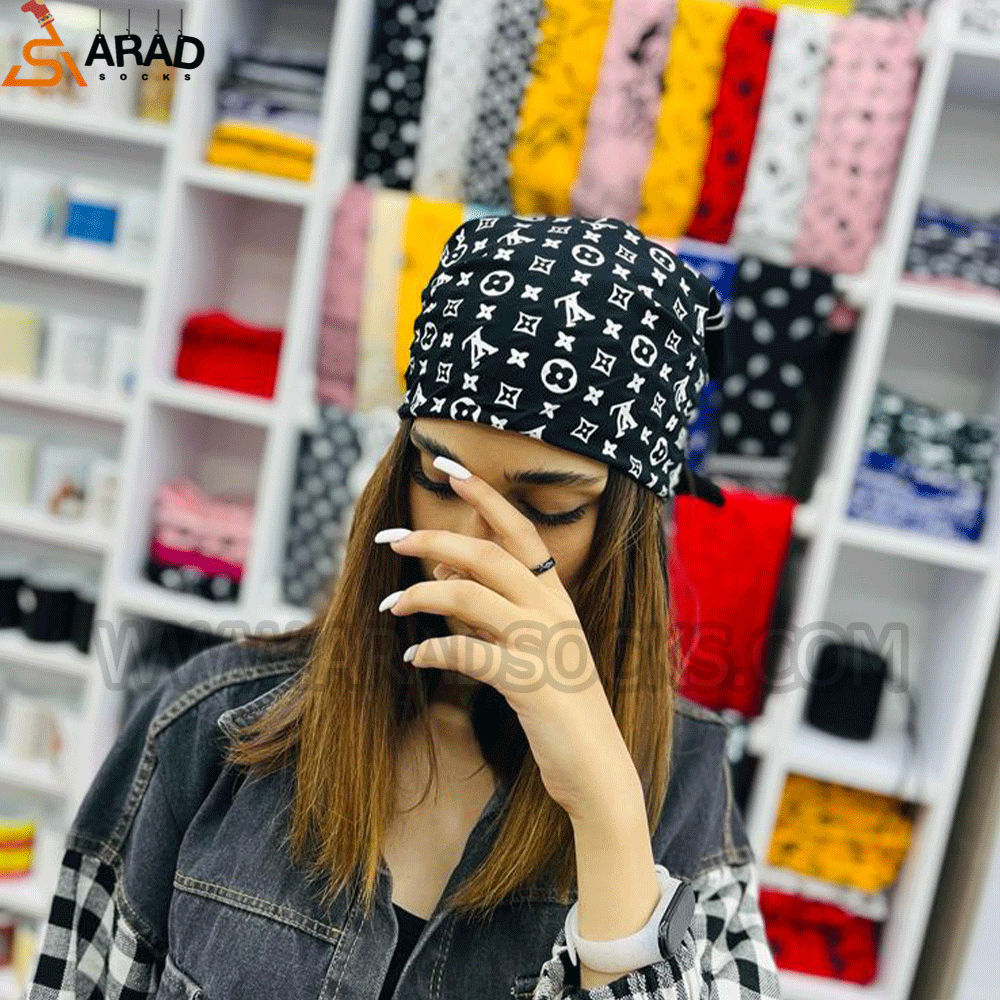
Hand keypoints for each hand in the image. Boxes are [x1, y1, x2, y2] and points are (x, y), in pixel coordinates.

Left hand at [374, 456, 641, 822]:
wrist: (595, 765)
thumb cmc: (558, 703)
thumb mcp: (531, 644)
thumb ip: (494, 605)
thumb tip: (444, 570)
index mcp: (555, 596)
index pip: (520, 531)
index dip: (486, 498)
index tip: (451, 470)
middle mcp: (552, 610)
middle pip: (486, 554)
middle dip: (434, 539)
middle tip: (391, 537)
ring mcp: (543, 644)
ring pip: (470, 596)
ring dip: (422, 595)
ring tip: (389, 602)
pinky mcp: (530, 682)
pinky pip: (467, 654)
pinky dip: (433, 651)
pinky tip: (413, 658)